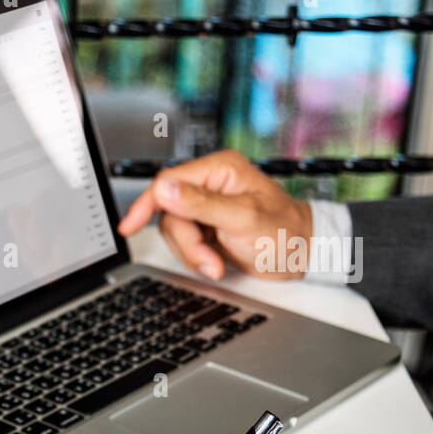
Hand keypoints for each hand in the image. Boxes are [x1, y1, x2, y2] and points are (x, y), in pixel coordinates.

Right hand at [117, 149, 312, 280]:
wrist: (302, 255)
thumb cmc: (284, 232)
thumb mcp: (241, 218)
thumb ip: (200, 204)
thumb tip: (164, 189)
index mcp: (220, 170)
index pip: (169, 182)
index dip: (147, 204)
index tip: (130, 226)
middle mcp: (211, 184)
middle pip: (170, 213)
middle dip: (187, 243)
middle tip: (208, 260)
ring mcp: (207, 206)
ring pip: (175, 231)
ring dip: (192, 253)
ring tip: (216, 264)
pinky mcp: (207, 226)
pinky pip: (184, 242)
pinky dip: (196, 257)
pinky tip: (216, 261)